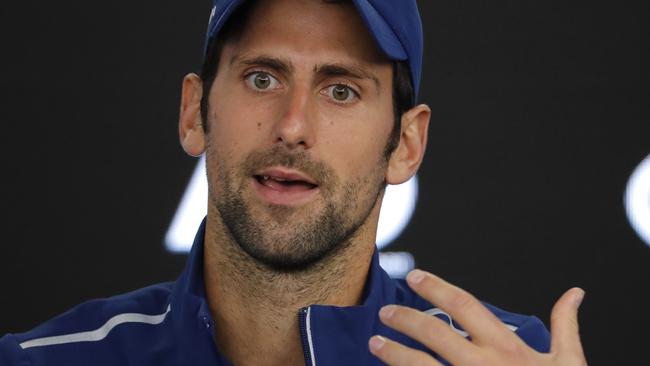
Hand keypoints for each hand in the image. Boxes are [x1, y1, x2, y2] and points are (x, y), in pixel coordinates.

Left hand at [368, 270, 586, 365]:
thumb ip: (565, 325)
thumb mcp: (569, 363)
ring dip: (394, 353)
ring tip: (375, 342)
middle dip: (405, 319)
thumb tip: (574, 293)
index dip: (436, 287)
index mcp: (508, 349)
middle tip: (385, 312)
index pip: (465, 305)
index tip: (415, 276)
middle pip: (435, 333)